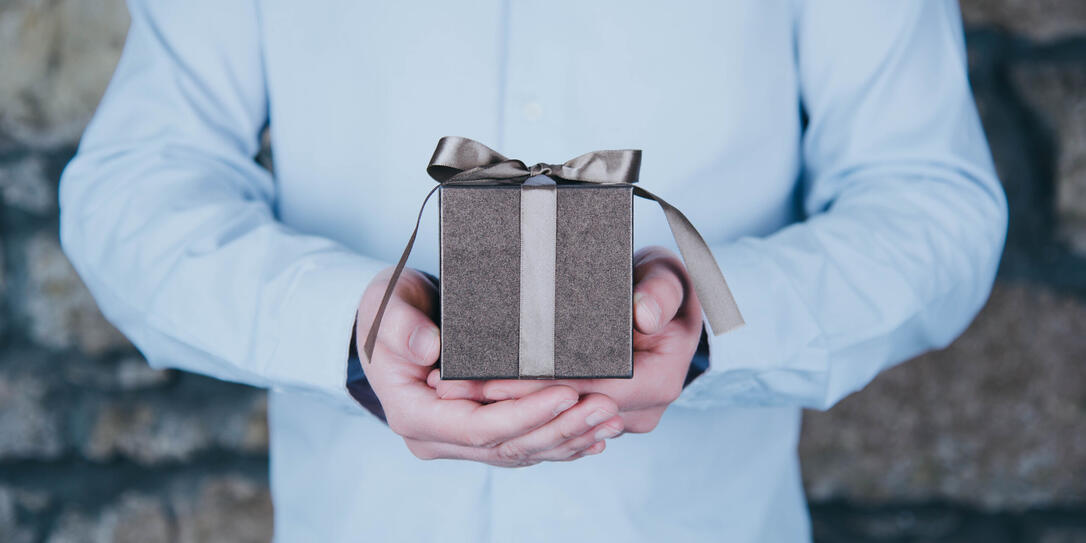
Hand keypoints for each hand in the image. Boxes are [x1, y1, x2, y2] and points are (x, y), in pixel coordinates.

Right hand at [357, 267, 624, 466]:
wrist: (389, 319)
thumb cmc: (388, 308)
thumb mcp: (386, 305)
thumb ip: (402, 327)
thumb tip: (428, 348)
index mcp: (414, 415)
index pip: (479, 428)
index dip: (525, 415)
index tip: (566, 394)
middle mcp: (436, 437)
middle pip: (507, 446)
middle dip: (560, 429)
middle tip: (605, 408)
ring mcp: (458, 440)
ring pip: (521, 452)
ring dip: (569, 439)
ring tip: (610, 420)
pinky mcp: (480, 433)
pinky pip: (524, 445)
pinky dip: (560, 441)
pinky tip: (595, 435)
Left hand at [431, 246, 702, 434]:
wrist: (666, 303)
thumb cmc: (663, 285)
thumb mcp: (667, 277)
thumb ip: (660, 292)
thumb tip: (646, 315)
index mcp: (658, 383)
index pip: (588, 393)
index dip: (537, 390)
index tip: (489, 379)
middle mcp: (639, 412)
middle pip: (562, 414)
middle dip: (505, 404)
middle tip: (450, 388)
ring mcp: (618, 419)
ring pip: (552, 421)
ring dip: (502, 409)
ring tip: (451, 391)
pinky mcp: (596, 416)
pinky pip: (553, 418)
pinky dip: (515, 408)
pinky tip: (472, 396)